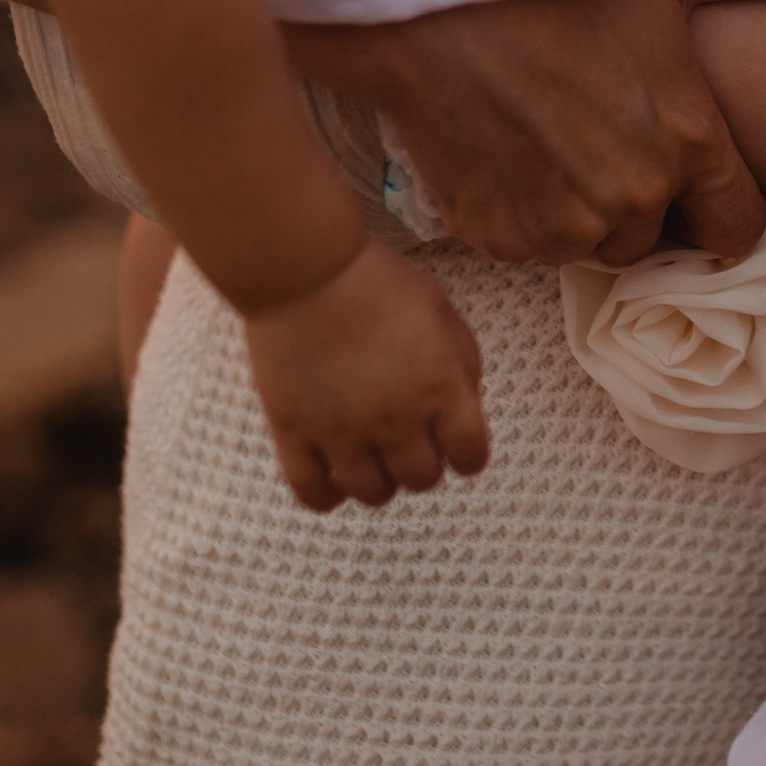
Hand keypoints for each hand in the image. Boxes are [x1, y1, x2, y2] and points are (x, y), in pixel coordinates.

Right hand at [242, 239, 490, 509]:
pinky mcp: (294, 433)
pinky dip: (328, 495)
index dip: (468, 455)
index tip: (458, 447)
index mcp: (441, 388)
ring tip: (374, 458)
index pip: (471, 456)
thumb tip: (466, 407)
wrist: (307, 270)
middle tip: (412, 443)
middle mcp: (397, 419)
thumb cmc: (379, 283)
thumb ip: (462, 364)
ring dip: (380, 481)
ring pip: (373, 493)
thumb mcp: (443, 313)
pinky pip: (313, 492)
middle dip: (424, 464)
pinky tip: (334, 477)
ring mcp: (343, 432)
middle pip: (423, 479)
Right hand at [283, 0, 765, 267]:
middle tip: (614, 133)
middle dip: (646, 199)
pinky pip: (526, 242)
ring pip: (590, 242)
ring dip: (584, 208)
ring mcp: (556, 223)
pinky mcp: (491, 233)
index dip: (719, 202)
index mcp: (689, 140)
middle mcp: (629, 198)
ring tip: (560, 135)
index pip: (732, 225)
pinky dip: (524, 210)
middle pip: (656, 234)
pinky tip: (511, 145)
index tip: (698, 173)